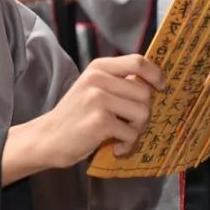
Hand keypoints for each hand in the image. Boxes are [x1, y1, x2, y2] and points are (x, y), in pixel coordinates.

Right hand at [11, 55, 165, 175]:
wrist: (47, 138)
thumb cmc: (75, 116)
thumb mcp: (93, 88)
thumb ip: (118, 83)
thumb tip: (153, 84)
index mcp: (98, 67)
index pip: (138, 61)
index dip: (156, 74)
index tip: (161, 87)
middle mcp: (98, 79)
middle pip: (145, 93)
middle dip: (144, 114)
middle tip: (130, 126)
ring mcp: (98, 99)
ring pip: (143, 113)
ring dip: (137, 130)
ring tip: (121, 136)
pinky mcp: (100, 121)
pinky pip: (131, 134)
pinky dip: (127, 145)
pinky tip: (115, 148)